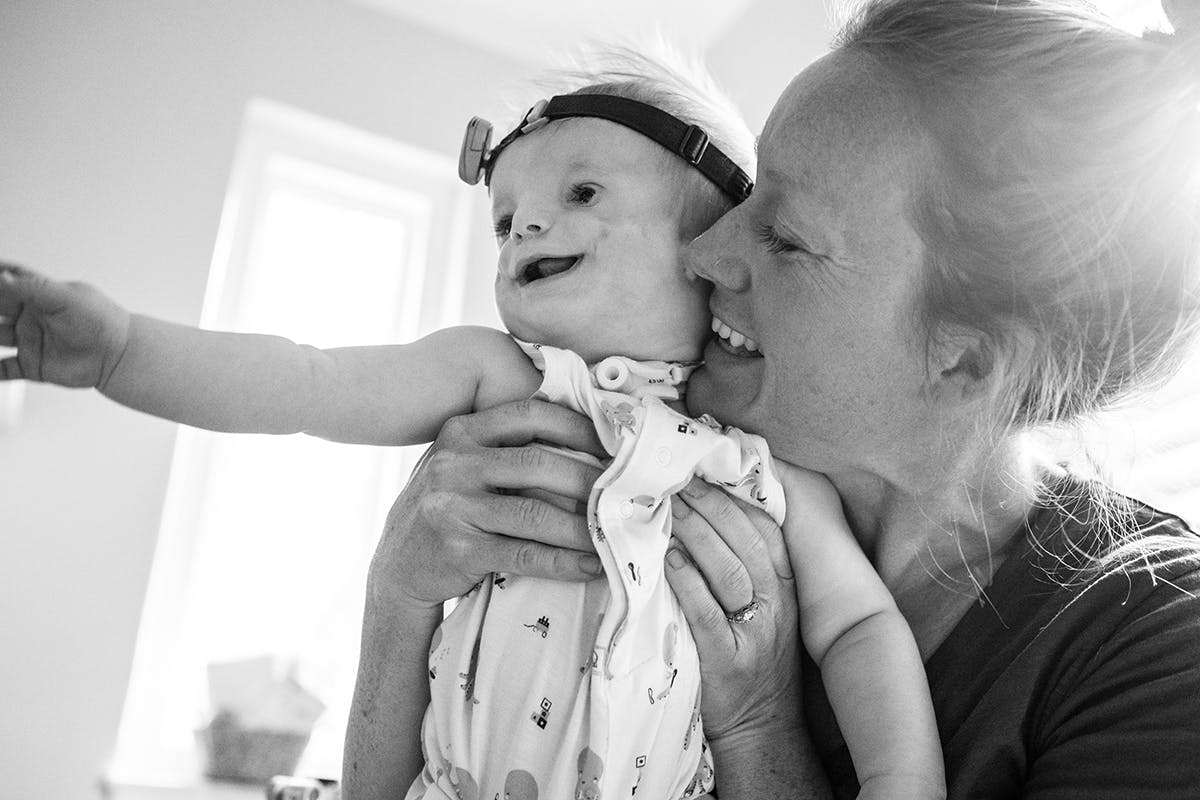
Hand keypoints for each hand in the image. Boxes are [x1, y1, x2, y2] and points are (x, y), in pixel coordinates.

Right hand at [0, 263, 129, 387]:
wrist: (119, 355)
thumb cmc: (101, 321)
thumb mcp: (66, 298)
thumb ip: (32, 288)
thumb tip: (1, 277)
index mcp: (37, 295)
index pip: (3, 281)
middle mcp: (29, 316)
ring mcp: (29, 340)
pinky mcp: (32, 365)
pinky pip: (3, 369)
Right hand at [367, 398, 607, 611]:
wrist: (397, 566)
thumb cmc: (448, 509)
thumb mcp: (463, 464)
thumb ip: (504, 448)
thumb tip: (586, 445)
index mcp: (460, 431)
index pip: (528, 414)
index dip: (577, 426)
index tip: (612, 441)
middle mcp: (453, 464)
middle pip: (537, 464)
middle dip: (588, 479)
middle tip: (625, 491)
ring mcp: (453, 507)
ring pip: (535, 514)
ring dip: (583, 527)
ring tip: (615, 533)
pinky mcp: (459, 550)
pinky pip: (524, 555)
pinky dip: (563, 562)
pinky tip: (590, 565)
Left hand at [665, 476, 803, 739]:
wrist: (762, 730)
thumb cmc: (755, 662)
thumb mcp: (766, 611)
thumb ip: (746, 567)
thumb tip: (707, 514)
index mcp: (785, 589)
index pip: (768, 531)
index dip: (738, 497)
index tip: (708, 469)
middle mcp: (776, 607)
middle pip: (747, 542)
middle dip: (712, 505)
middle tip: (678, 479)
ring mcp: (754, 634)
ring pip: (729, 570)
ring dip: (696, 533)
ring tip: (669, 507)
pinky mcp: (727, 661)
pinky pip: (707, 612)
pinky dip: (687, 581)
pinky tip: (668, 558)